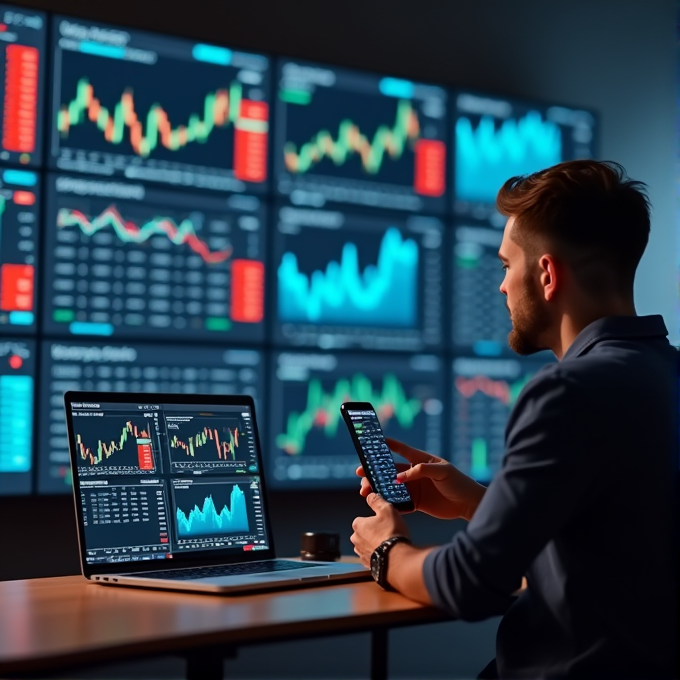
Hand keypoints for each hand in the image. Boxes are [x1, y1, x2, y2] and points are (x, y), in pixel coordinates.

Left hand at [350, 493, 408, 566]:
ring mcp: (361, 553)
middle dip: (374, 532)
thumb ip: (377, 501)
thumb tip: (370, 495)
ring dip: (375, 544)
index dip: (374, 520)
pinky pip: (372, 557)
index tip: (384, 522)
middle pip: (364, 532)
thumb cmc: (391, 533)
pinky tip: (388, 553)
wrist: (397, 559)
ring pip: (367, 545)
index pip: (362, 519)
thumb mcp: (387, 509)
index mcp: (358, 525)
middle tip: (388, 532)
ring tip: (389, 543)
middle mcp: (356, 539)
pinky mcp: (368, 564)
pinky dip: (378, 555)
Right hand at [356, 438, 485, 520]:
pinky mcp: (417, 502)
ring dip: (378, 487)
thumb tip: (399, 478)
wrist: (469, 504)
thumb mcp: (442, 472)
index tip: (374, 441)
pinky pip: (399, 501)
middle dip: (374, 471)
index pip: (402, 450)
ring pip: (390, 486)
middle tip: (361, 474)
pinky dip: (389, 502)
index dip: (388, 445)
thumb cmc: (459, 483)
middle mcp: (415, 473)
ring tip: (366, 491)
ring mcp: (415, 488)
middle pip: (390, 471)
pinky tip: (380, 503)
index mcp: (421, 461)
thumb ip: (421, 471)